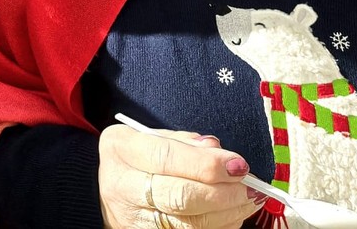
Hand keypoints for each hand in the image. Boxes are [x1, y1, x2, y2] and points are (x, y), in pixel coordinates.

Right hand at [98, 124, 256, 228]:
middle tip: (250, 187)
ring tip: (249, 200)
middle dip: (223, 194)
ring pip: (189, 223)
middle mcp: (124, 186)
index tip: (239, 165)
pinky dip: (219, 226)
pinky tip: (233, 214)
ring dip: (227, 213)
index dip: (207, 164)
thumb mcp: (150, 137)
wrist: (105, 191)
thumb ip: (184, 142)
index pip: (168, 158)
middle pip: (180, 196)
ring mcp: (135, 219)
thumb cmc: (136, 158)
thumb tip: (218, 151)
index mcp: (122, 149)